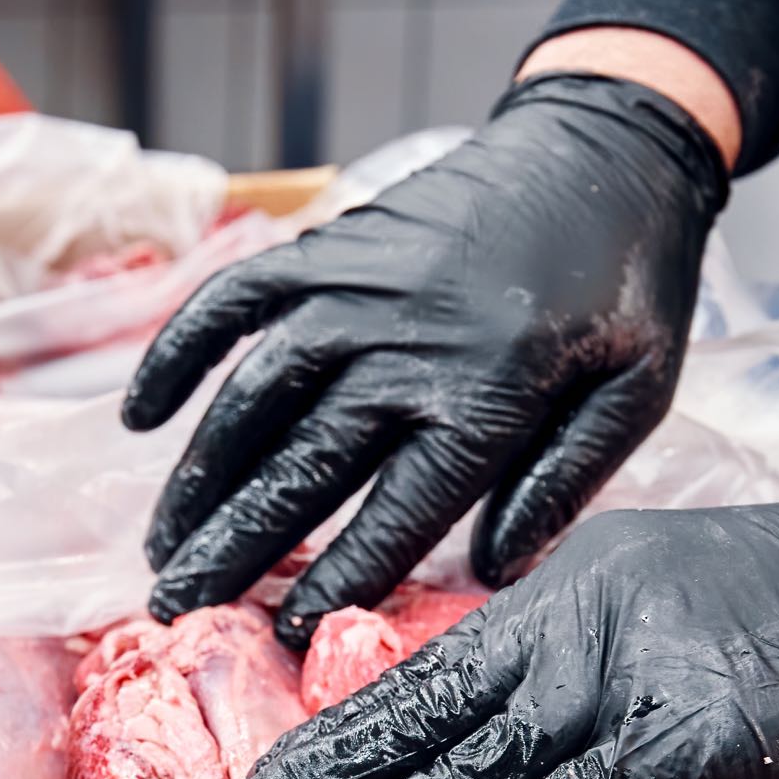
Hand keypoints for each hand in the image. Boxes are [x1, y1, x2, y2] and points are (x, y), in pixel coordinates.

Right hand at [123, 71, 726, 645]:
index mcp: (488, 396)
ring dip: (199, 475)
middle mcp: (407, 346)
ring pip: (255, 396)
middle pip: (302, 467)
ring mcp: (357, 287)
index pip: (394, 513)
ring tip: (164, 543)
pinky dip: (180, 352)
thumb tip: (495, 569)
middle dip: (234, 546)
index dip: (335, 580)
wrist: (608, 144)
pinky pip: (233, 298)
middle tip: (177, 605)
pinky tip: (141, 416)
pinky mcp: (331, 243)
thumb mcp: (637, 393)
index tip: (283, 634)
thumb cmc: (631, 285)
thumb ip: (567, 481)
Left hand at [205, 497, 778, 778]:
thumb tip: (518, 725)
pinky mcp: (695, 739)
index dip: (344, 732)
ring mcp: (637, 677)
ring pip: (472, 771)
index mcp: (576, 585)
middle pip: (424, 718)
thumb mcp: (686, 598)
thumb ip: (595, 649)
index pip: (430, 670)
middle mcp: (584, 622)